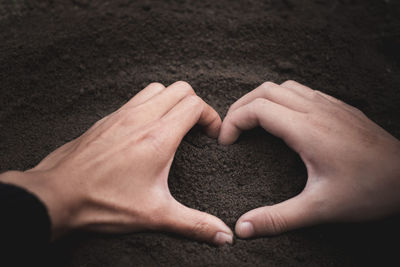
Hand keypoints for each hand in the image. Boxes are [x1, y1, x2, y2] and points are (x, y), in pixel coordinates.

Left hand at [0, 81, 232, 244]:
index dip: (211, 117)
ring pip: (156, 89)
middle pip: (179, 89)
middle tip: (197, 128)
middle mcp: (141, 118)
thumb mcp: (155, 215)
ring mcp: (121, 115)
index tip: (212, 136)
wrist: (56, 195)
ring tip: (174, 125)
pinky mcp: (106, 120)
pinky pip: (135, 100)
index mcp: (158, 137)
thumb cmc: (102, 203)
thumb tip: (224, 236)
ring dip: (171, 101)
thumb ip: (194, 224)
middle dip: (195, 105)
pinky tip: (147, 130)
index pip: (194, 104)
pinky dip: (150, 106)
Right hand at [219, 80, 399, 237]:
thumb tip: (243, 229)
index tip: (226, 142)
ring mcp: (329, 105)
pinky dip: (282, 99)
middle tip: (232, 129)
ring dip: (262, 99)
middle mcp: (316, 110)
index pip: (256, 108)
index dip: (233, 121)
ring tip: (253, 122)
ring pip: (284, 87)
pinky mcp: (339, 107)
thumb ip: (278, 218)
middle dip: (241, 106)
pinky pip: (302, 92)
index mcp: (306, 129)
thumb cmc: (370, 190)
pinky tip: (284, 120)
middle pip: (265, 90)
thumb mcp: (320, 208)